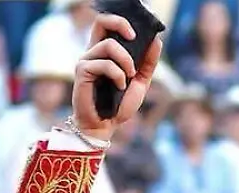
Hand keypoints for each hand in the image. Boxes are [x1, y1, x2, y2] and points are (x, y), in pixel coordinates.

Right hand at [73, 14, 163, 142]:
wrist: (106, 126)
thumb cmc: (119, 104)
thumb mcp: (140, 82)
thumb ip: (148, 62)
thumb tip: (157, 41)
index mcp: (105, 52)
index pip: (108, 24)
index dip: (122, 20)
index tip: (138, 32)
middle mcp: (93, 52)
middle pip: (100, 21)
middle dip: (120, 24)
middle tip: (134, 37)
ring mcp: (86, 60)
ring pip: (108, 45)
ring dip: (126, 60)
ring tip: (130, 76)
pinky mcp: (82, 71)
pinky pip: (104, 64)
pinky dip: (118, 74)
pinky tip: (120, 86)